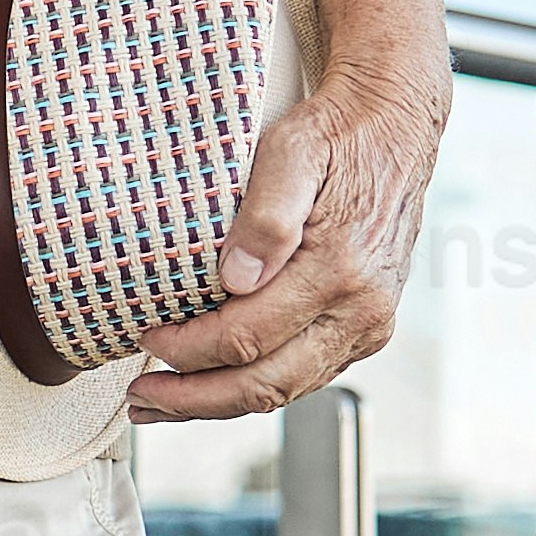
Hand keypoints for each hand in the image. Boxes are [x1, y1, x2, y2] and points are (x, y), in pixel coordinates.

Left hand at [129, 61, 447, 426]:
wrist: (394, 132)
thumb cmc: (337, 137)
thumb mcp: (293, 151)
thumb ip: (266, 216)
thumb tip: (236, 279)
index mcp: (342, 270)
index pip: (248, 337)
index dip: (190, 349)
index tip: (148, 337)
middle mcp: (363, 310)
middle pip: (266, 384)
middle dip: (194, 398)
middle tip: (141, 398)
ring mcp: (369, 326)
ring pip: (286, 391)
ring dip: (219, 403)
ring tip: (164, 403)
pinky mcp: (367, 330)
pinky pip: (305, 377)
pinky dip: (254, 388)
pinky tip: (215, 382)